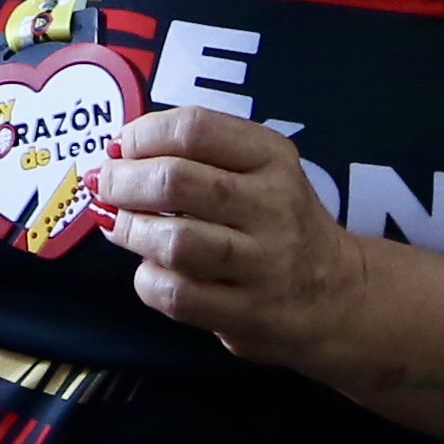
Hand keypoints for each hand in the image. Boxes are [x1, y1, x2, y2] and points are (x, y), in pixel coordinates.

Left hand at [94, 105, 370, 367]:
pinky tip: (152, 270)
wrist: (338, 294)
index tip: (122, 147)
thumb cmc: (278, 223)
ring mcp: (263, 264)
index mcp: (272, 158)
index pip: (195, 129)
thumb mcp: (259, 171)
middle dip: (123, 181)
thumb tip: (114, 159)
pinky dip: (148, 280)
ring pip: (174, 241)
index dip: (143, 134)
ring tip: (123, 227)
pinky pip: (177, 294)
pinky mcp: (248, 314)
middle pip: (175, 182)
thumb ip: (196, 157)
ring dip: (131, 231)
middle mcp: (272, 206)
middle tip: (105, 185)